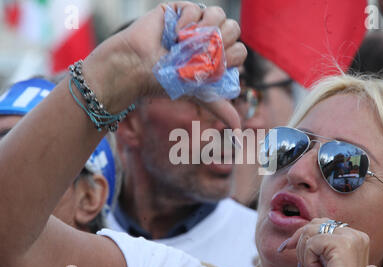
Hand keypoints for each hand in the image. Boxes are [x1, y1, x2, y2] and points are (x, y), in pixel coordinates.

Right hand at [84, 2, 245, 129]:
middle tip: (195, 56)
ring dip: (202, 33)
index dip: (227, 58)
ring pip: (219, 15)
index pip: (239, 50)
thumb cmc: (165, 82)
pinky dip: (186, 22)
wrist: (138, 68)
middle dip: (216, 45)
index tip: (207, 67)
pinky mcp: (181, 10)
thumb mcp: (199, 95)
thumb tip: (239, 134)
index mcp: (216, 57)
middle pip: (233, 29)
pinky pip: (197, 8)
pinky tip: (174, 36)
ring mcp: (196, 23)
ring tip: (183, 46)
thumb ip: (221, 108)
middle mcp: (209, 39)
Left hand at [284, 218, 369, 266]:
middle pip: (314, 224)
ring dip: (304, 255)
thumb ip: (319, 245)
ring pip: (310, 231)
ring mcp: (352, 239)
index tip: (287, 248)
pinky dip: (308, 261)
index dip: (302, 236)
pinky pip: (311, 243)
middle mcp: (357, 236)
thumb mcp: (325, 263)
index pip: (321, 223)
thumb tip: (295, 236)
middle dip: (301, 245)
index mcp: (356, 238)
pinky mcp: (344, 245)